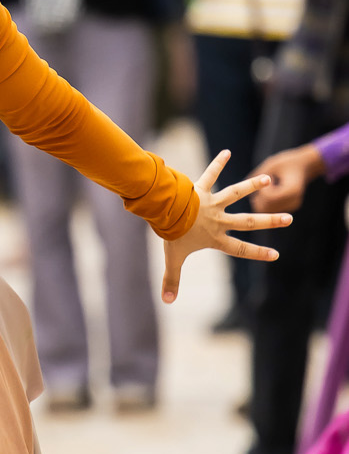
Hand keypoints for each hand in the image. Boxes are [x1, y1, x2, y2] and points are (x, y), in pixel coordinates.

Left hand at [161, 150, 291, 304]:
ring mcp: (212, 202)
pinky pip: (211, 174)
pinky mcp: (201, 188)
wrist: (164, 210)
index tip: (275, 255)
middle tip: (289, 219)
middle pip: (248, 222)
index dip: (258, 253)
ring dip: (252, 186)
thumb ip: (171, 279)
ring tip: (267, 180)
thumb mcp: (172, 258)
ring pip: (235, 193)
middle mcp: (219, 219)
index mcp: (215, 238)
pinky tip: (226, 152)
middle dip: (269, 221)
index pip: (240, 249)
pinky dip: (218, 162)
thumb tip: (167, 302)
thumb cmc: (170, 233)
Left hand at [252, 143, 324, 212]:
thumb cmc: (286, 162)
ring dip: (260, 202)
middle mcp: (294, 200)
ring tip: (262, 189)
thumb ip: (259, 176)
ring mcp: (293, 205)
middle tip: (257, 186)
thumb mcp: (272, 165)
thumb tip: (242, 185)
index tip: (262, 180)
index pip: (269, 198)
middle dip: (258, 198)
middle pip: (268, 207)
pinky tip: (266, 193)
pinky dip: (265, 204)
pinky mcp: (290, 208)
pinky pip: (272, 210)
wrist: (305, 166)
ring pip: (268, 212)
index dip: (261, 190)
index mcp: (292, 189)